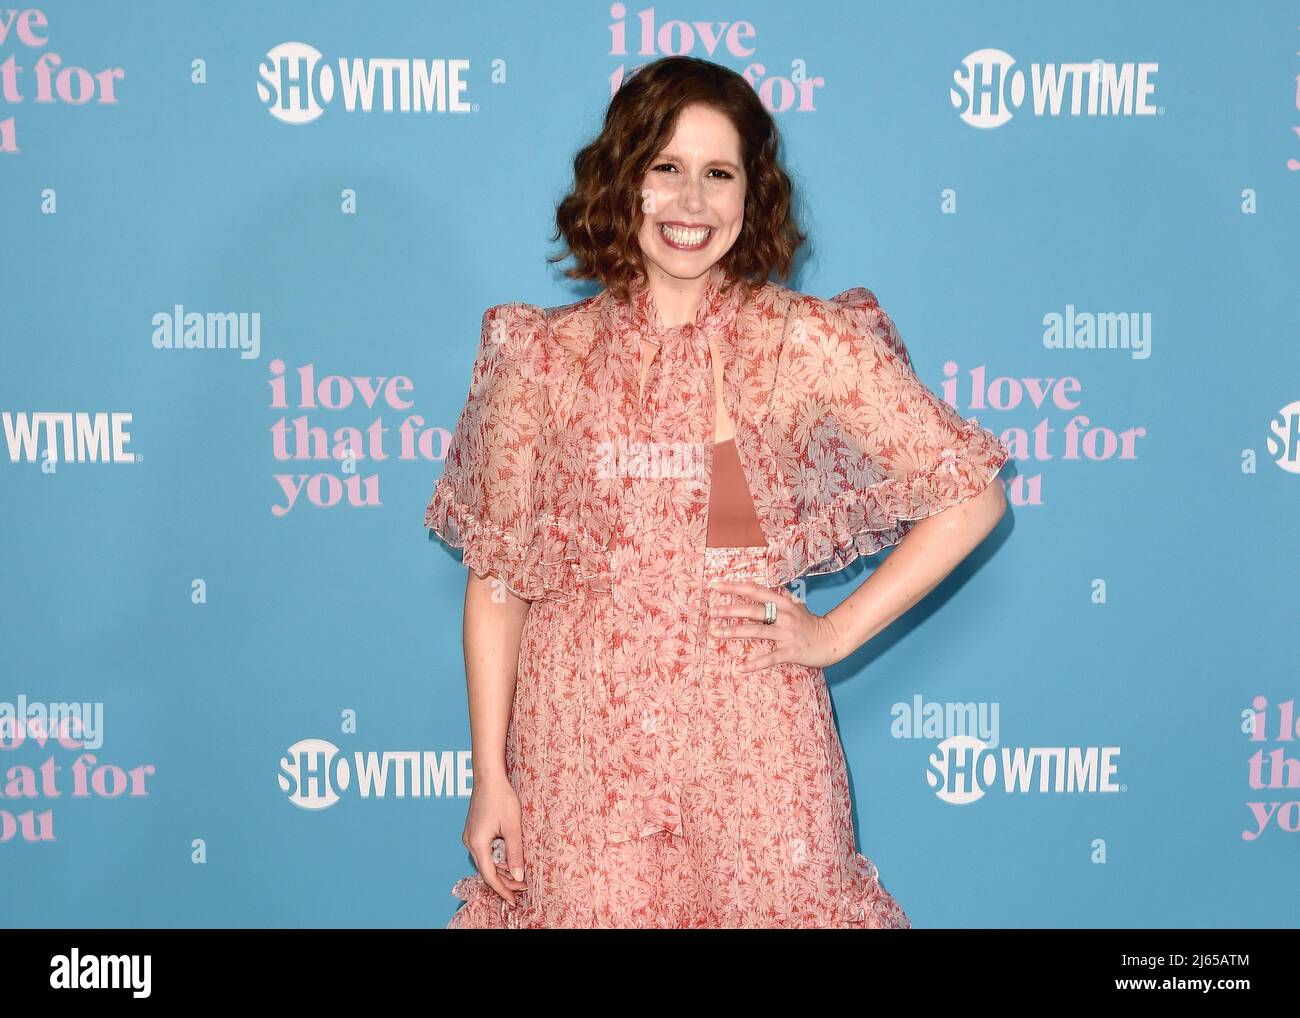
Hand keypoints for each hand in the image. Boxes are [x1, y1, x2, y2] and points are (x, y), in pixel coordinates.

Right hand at [461, 773, 528, 907]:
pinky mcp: (474, 831)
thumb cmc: (501, 798)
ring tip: (521, 874)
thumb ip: (515, 852)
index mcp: (478, 843)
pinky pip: (485, 851)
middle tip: (525, 886)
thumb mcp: (513, 827)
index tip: (513, 900)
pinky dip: (497, 858)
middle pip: (487, 870)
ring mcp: (470, 836)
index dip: (502, 890)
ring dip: (502, 869)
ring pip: (486, 861)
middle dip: (505, 880)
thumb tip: (518, 876)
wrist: (489, 777)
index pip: (489, 875)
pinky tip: (510, 858)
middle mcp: (470, 842)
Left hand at [708, 579, 845, 671]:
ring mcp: (787, 634)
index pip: (755, 590)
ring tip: (715, 632)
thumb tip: (756, 589)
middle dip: (730, 609)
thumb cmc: (808, 623)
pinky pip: (770, 658)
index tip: (715, 585)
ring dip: (734, 631)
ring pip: (757, 631)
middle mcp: (784, 615)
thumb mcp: (794, 605)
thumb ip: (776, 598)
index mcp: (783, 602)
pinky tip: (739, 667)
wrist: (832, 640)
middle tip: (711, 611)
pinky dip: (754, 664)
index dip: (735, 586)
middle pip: (753, 610)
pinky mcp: (791, 652)